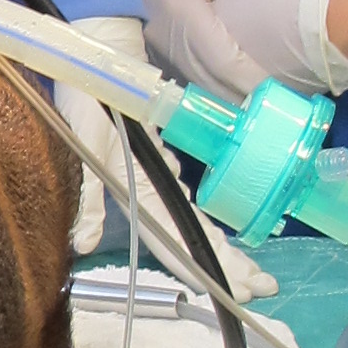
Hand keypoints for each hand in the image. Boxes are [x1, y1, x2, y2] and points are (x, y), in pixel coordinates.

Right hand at [55, 15, 279, 298]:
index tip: (237, 288)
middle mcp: (149, 195)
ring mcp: (156, 180)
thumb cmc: (88, 100)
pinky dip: (212, 224)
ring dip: (224, 251)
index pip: (173, 244)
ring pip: (196, 226)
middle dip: (228, 267)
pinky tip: (232, 236)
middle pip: (193, 241)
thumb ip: (87, 196)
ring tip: (255, 272)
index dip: (203, 268)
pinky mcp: (161, 161)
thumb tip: (83, 244)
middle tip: (265, 287)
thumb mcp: (85, 144)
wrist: (93, 58)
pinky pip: (191, 202)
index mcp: (134, 195)